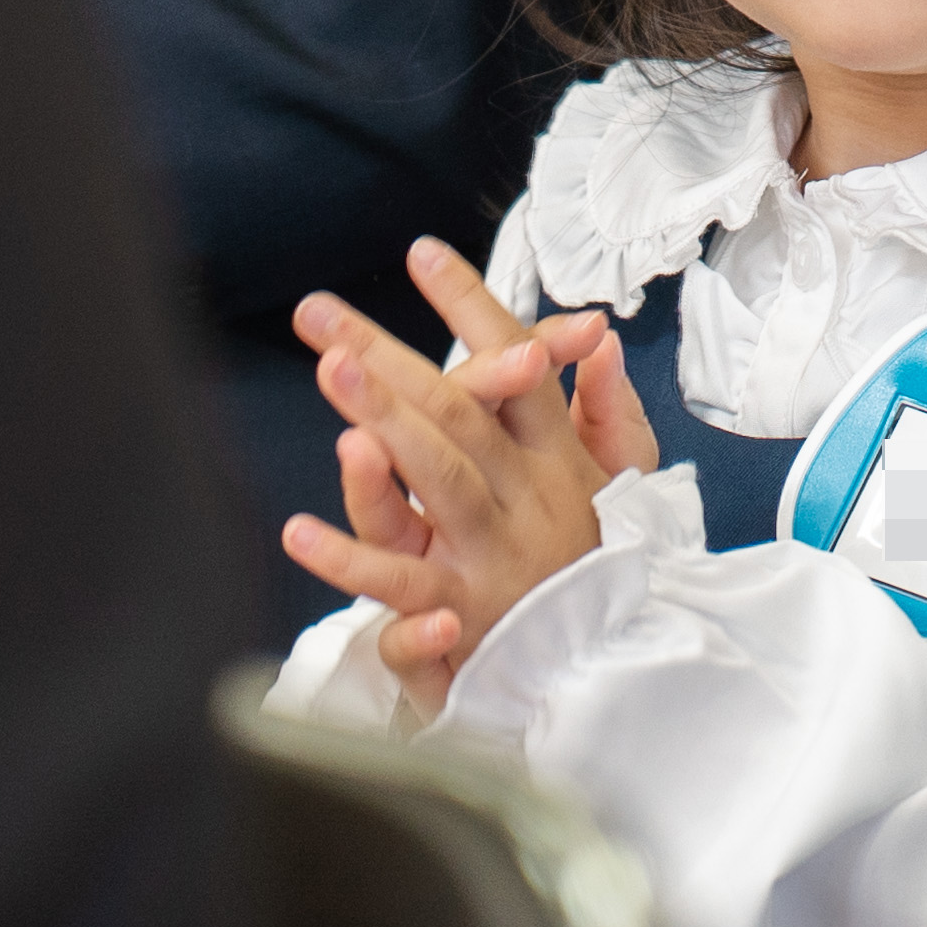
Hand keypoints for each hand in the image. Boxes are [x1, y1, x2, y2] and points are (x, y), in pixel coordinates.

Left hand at [275, 240, 658, 705]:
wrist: (613, 672)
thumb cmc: (608, 569)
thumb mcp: (628, 485)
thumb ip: (610, 413)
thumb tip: (601, 343)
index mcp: (556, 458)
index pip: (514, 366)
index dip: (471, 306)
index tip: (423, 254)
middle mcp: (524, 494)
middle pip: (455, 409)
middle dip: (388, 352)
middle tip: (321, 313)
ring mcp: (491, 551)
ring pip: (436, 474)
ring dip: (383, 418)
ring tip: (331, 371)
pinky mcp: (462, 610)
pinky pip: (398, 580)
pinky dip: (348, 559)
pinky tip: (298, 530)